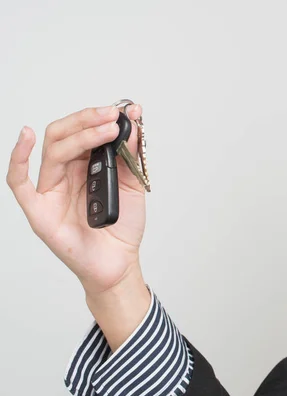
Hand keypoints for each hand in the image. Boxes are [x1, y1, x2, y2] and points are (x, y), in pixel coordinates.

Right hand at [6, 104, 147, 295]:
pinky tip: (27, 136)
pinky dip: (18, 157)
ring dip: (80, 134)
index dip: (100, 118)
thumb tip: (133, 123)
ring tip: (107, 129)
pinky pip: (19, 182)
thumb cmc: (123, 226)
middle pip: (65, 135)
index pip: (84, 132)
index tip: (125, 109)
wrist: (120, 262)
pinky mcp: (39, 210)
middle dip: (87, 120)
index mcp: (86, 166)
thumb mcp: (134, 185)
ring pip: (54, 151)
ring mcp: (51, 190)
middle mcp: (66, 174)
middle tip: (111, 114)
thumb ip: (130, 156)